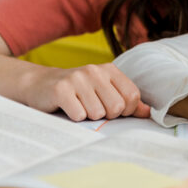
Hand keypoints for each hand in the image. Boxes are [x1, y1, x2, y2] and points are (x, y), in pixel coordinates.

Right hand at [22, 63, 150, 120]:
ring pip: (98, 113)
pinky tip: (67, 108)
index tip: (112, 110)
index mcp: (109, 69)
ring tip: (78, 107)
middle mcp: (95, 70)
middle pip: (117, 107)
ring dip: (88, 117)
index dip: (126, 110)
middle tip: (91, 108)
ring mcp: (77, 78)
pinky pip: (79, 115)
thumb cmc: (77, 92)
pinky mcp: (61, 89)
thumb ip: (127, 101)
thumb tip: (148, 112)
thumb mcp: (103, 92)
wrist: (39, 85)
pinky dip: (74, 118)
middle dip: (106, 115)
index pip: (132, 96)